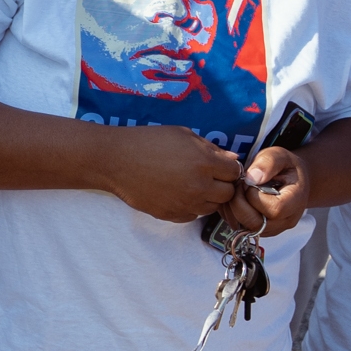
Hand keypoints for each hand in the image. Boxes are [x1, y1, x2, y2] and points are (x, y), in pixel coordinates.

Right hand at [91, 124, 243, 222]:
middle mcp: (199, 186)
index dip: (228, 167)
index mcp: (204, 163)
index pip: (235, 172)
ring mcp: (185, 203)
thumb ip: (211, 148)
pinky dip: (191, 207)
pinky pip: (193, 216)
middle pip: (228, 193)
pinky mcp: (171, 215)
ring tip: (191, 184)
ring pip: (212, 207)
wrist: (115, 161)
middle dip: (222, 184)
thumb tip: (232, 159)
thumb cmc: (148, 141)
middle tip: (207, 176)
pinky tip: (179, 194)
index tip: (219, 165)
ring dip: (207, 197)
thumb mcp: (183, 135)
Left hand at [226, 146, 308, 237]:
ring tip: (236, 191)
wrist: (289, 179)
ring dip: (233, 210)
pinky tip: (234, 198)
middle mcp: (287, 220)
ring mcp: (274, 228)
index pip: (274, 209)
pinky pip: (240, 228)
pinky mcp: (261, 230)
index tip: (249, 181)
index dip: (255, 196)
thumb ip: (268, 162)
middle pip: (257, 224)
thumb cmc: (284, 166)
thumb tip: (251, 179)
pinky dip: (231, 214)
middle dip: (239, 203)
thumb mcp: (279, 155)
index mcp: (296, 201)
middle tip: (238, 186)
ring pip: (246, 228)